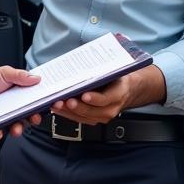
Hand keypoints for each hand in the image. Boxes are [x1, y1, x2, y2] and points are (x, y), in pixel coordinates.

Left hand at [0, 65, 40, 139]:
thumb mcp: (6, 73)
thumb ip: (21, 75)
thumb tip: (37, 78)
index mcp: (23, 94)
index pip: (38, 101)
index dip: (45, 104)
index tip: (50, 105)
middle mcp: (17, 107)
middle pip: (30, 116)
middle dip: (34, 119)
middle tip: (34, 118)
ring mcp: (7, 116)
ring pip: (17, 126)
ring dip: (18, 129)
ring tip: (16, 129)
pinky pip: (0, 131)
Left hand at [53, 65, 167, 124]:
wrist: (126, 90)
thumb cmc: (116, 78)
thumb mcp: (114, 70)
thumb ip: (102, 70)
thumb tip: (83, 63)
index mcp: (119, 93)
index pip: (106, 99)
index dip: (95, 98)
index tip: (84, 95)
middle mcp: (112, 107)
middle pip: (93, 111)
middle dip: (77, 107)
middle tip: (64, 101)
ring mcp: (103, 116)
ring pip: (84, 117)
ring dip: (68, 112)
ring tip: (57, 104)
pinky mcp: (95, 119)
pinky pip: (80, 119)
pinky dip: (68, 114)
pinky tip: (58, 107)